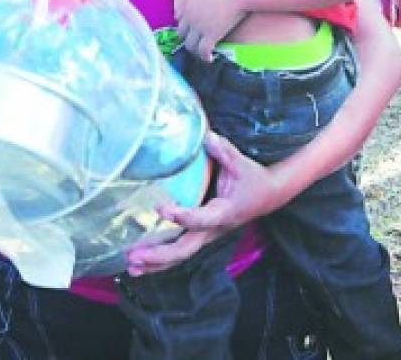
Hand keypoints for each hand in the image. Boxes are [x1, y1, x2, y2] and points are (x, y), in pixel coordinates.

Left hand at [125, 132, 282, 275]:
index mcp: (224, 213)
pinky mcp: (201, 235)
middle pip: (185, 249)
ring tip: (131, 265)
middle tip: (135, 254)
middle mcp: (213, 230)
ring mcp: (206, 236)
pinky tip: (140, 264)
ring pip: (180, 255)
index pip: (201, 219)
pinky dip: (160, 260)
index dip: (181, 215)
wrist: (269, 195)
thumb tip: (207, 136)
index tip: (160, 206)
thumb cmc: (253, 179)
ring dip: (156, 262)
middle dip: (159, 254)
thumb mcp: (241, 163)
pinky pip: (180, 250)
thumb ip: (224, 151)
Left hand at [173, 0, 245, 60]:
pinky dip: (205, 57)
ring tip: (202, 53)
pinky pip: (203, 50)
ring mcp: (199, 26)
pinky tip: (210, 59)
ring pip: (190, 45)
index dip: (185, 25)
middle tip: (196, 42)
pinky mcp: (211, 34)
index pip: (178, 19)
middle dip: (188, 38)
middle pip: (181, 33)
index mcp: (186, 3)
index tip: (191, 29)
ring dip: (195, 51)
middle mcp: (189, 16)